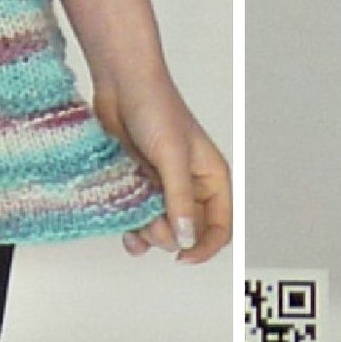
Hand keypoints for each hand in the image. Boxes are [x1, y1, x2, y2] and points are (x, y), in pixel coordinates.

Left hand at [93, 69, 231, 265]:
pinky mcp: (140, 188)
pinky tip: (125, 225)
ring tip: (135, 209)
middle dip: (168, 233)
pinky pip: (139, 224)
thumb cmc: (155, 105)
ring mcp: (163, 189)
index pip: (220, 227)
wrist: (120, 85)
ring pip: (161, 233)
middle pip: (187, 235)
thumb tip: (187, 239)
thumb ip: (180, 199)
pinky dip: (132, 229)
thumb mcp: (172, 155)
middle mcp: (189, 187)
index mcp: (211, 178)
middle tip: (151, 213)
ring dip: (146, 231)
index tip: (183, 256)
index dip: (205, 247)